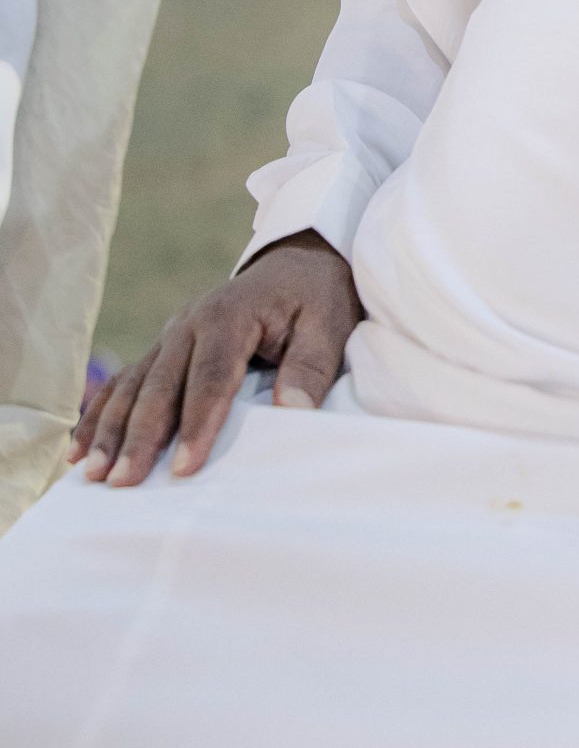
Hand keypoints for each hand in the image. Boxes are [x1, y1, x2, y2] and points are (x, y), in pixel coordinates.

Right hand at [69, 231, 364, 487]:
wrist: (297, 264)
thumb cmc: (315, 300)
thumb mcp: (328, 324)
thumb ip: (311, 366)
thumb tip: (290, 408)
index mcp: (230, 316)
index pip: (210, 377)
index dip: (196, 424)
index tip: (185, 468)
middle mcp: (189, 323)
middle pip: (159, 386)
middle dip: (139, 437)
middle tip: (122, 482)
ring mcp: (171, 335)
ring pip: (133, 386)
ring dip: (110, 431)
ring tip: (92, 474)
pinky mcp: (163, 347)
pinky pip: (124, 381)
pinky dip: (99, 415)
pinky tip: (80, 450)